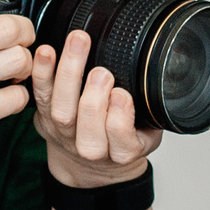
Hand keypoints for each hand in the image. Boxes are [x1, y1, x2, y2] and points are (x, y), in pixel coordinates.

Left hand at [32, 28, 162, 188]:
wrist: (90, 165)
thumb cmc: (123, 141)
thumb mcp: (150, 131)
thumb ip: (156, 109)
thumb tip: (169, 71)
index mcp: (122, 152)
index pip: (121, 139)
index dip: (120, 118)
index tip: (123, 95)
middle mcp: (90, 147)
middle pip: (87, 125)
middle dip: (93, 97)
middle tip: (102, 72)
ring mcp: (64, 134)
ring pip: (61, 109)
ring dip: (68, 74)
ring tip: (79, 45)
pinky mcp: (44, 118)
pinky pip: (40, 97)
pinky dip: (42, 73)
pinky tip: (47, 51)